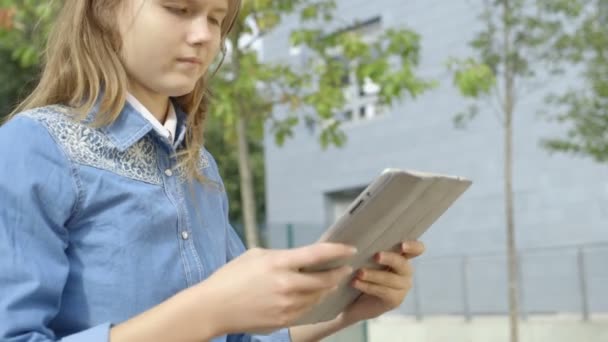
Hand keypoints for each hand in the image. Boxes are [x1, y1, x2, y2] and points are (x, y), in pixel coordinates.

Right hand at [198, 243, 356, 334]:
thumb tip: (302, 259)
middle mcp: (286, 285)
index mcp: (278, 263)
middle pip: (324, 279)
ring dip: (326, 288)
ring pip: (317, 296)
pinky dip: (312, 301)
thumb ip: (282, 256)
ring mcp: (286, 305)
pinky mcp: (283, 320)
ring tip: (330, 281)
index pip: (317, 254)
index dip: (338, 251)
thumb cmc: (231, 277)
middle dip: (338, 273)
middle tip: (345, 269)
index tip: (350, 249)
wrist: (213, 308)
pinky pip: (306, 310)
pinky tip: (312, 296)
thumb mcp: (256, 255)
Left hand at [338, 241, 424, 324]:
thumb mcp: (365, 257)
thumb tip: (357, 238)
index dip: (413, 246)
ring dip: (374, 275)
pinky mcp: (395, 300)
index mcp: (401, 256)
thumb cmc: (361, 272)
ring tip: (359, 273)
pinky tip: (356, 283)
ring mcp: (402, 287)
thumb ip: (369, 247)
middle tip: (376, 256)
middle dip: (390, 259)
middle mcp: (405, 271)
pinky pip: (384, 291)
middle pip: (403, 263)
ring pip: (391, 279)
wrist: (355, 301)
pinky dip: (369, 286)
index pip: (417, 249)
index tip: (402, 245)